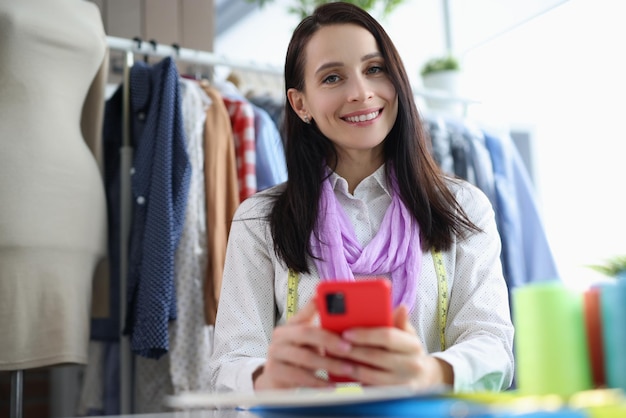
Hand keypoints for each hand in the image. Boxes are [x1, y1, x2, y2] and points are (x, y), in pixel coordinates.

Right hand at [253, 300, 357, 389]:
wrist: (277, 380)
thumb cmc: (298, 359)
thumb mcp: (309, 343)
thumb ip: (321, 331)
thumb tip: (343, 320)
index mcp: (290, 325)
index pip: (304, 313)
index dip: (315, 308)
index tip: (330, 305)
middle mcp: (280, 336)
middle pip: (305, 333)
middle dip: (329, 340)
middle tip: (347, 348)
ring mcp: (275, 353)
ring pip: (304, 356)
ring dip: (329, 364)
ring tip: (346, 369)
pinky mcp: (274, 371)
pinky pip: (299, 376)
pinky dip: (318, 381)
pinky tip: (331, 385)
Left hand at [337, 305, 453, 388]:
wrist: (423, 378)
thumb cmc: (408, 351)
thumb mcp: (408, 334)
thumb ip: (400, 322)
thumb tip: (401, 307)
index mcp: (413, 345)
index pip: (387, 337)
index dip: (365, 334)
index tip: (346, 332)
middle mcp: (411, 365)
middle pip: (375, 356)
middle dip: (351, 350)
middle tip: (332, 344)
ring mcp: (402, 383)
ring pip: (369, 374)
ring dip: (348, 366)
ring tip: (333, 357)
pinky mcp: (392, 396)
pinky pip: (368, 387)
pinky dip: (354, 379)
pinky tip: (342, 371)